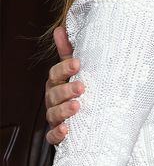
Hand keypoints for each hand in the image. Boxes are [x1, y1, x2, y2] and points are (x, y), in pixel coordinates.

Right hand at [45, 26, 82, 143]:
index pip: (56, 73)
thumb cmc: (80, 93)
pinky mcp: (57, 135)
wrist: (88, 122)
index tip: (77, 63)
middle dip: (67, 90)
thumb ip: (69, 53)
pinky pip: (53, 136)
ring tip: (77, 106)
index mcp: (57, 83)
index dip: (65, 68)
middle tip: (81, 87)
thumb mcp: (77, 73)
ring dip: (64, 110)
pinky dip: (57, 134)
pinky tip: (65, 129)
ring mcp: (54, 117)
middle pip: (54, 93)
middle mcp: (53, 99)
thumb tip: (60, 29)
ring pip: (53, 113)